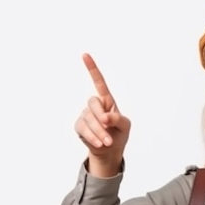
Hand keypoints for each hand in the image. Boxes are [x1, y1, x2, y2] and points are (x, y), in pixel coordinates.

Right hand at [75, 53, 130, 176]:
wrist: (110, 150)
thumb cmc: (119, 134)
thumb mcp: (125, 126)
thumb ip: (118, 119)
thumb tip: (105, 117)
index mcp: (107, 101)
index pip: (99, 82)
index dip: (92, 69)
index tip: (85, 55)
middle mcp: (95, 105)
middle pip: (93, 103)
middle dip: (102, 118)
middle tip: (110, 132)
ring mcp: (85, 115)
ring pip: (89, 119)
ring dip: (100, 132)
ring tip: (108, 142)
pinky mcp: (79, 126)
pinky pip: (83, 129)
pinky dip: (92, 137)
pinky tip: (99, 143)